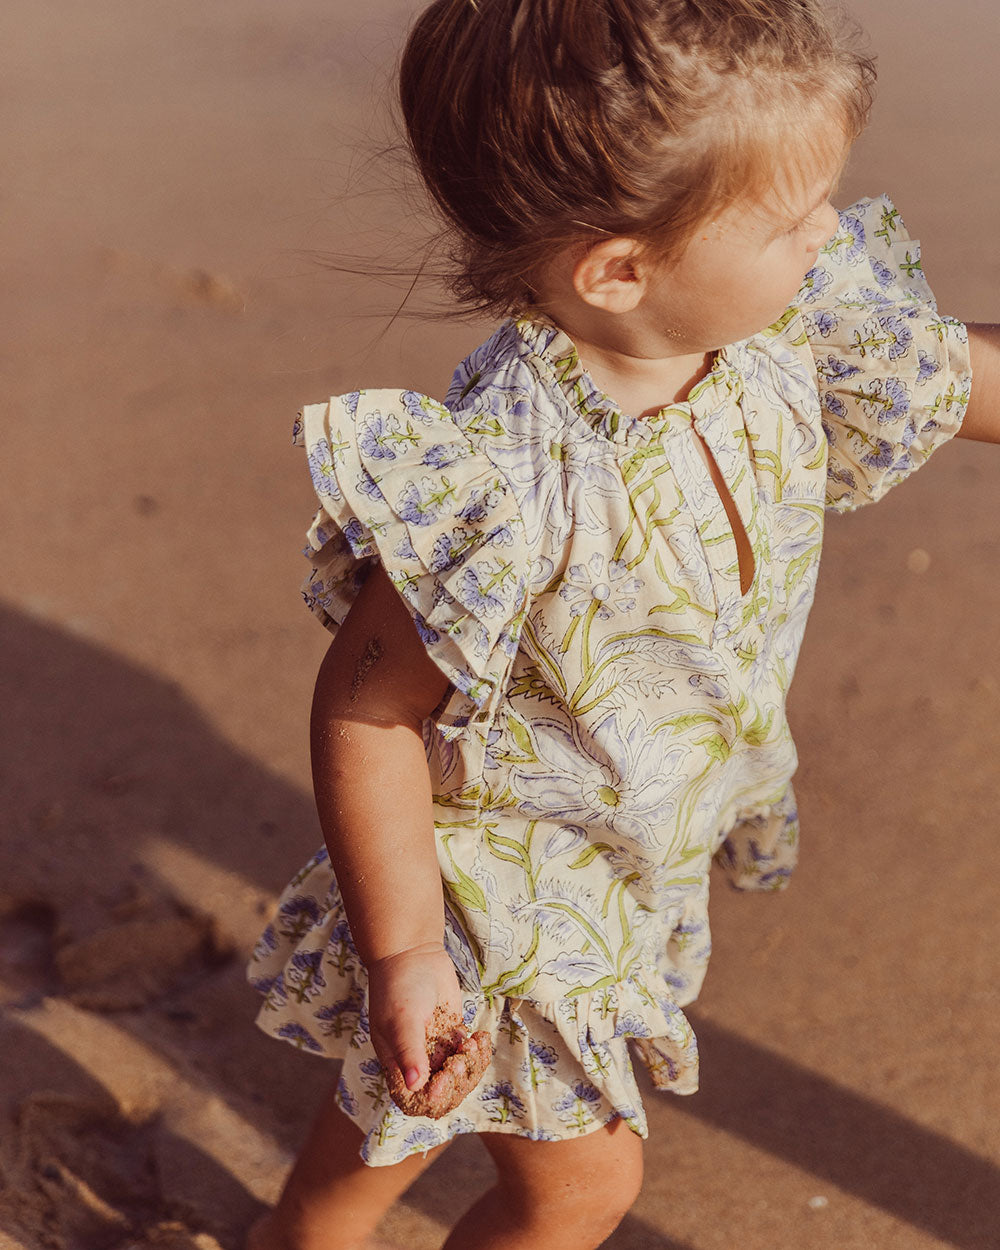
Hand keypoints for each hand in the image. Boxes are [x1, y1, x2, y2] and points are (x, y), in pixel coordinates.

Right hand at [366, 942, 464, 1090]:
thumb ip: (409, 1052)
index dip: (432, 1099)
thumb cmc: (399, 985)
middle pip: (442, 1093)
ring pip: (460, 1076)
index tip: (444, 1079)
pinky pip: (469, 1055)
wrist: (412, 953)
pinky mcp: (452, 1033)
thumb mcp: (402, 1019)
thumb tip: (415, 1086)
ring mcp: (436, 1047)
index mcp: (398, 1063)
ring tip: (472, 1043)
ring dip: (471, 1066)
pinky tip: (479, 1036)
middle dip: (456, 1082)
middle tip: (460, 1058)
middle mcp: (417, 1060)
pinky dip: (478, 1052)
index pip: (414, 1100)